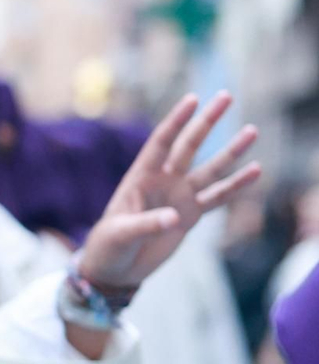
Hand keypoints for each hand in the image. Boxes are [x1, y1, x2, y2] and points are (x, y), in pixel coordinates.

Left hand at [80, 93, 260, 291]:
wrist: (115, 268)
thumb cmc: (109, 245)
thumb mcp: (121, 233)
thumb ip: (146, 223)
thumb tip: (176, 216)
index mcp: (140, 177)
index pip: (161, 142)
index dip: (176, 120)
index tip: (193, 98)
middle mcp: (163, 181)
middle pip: (189, 145)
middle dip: (207, 122)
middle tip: (226, 95)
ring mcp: (179, 197)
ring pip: (210, 169)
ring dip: (231, 151)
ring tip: (252, 130)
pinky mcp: (191, 216)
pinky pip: (218, 197)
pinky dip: (236, 186)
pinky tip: (255, 171)